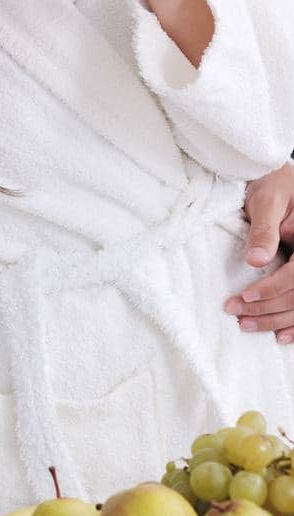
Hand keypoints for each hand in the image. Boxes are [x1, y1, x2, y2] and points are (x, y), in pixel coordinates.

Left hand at [223, 161, 293, 341]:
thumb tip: (255, 260)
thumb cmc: (272, 184)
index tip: (245, 297)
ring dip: (277, 320)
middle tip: (236, 314)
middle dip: (267, 309)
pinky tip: (280, 337)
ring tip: (246, 326)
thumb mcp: (267, 200)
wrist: (277, 179)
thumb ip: (264, 230)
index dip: (271, 289)